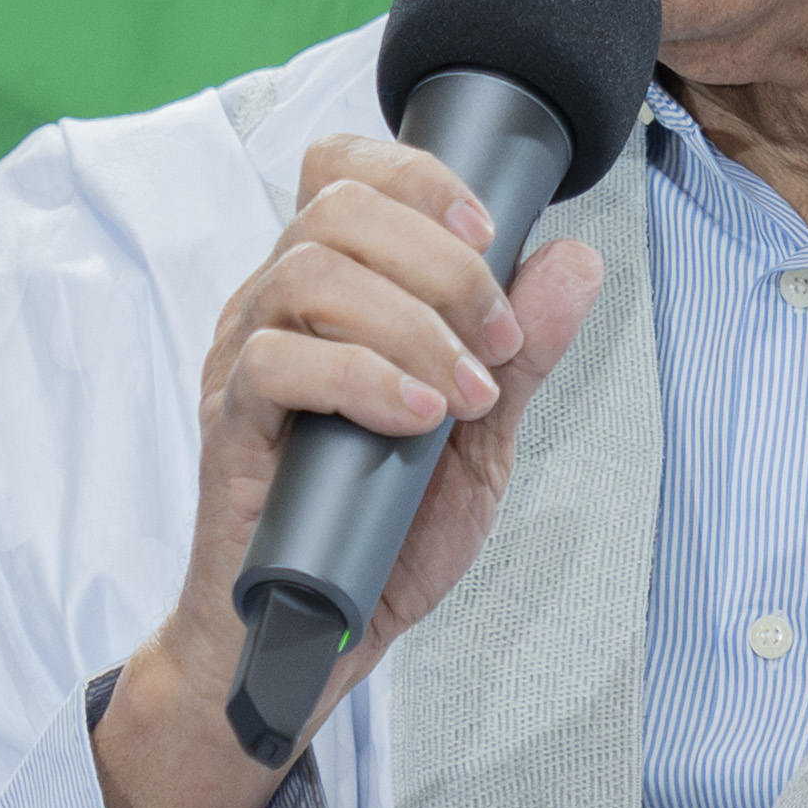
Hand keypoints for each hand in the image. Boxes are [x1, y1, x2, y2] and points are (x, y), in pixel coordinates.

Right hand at [95, 135, 603, 807]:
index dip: (419, 175)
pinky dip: (362, 379)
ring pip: (309, 273)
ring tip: (464, 393)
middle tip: (498, 340)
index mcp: (332, 291)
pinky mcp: (229, 426)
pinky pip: (275, 363)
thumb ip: (523, 355)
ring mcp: (244, 362)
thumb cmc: (381, 535)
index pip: (345, 169)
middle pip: (338, 207)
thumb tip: (577, 261)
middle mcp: (276, 308)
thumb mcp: (479, 441)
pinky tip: (417, 419)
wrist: (315, 638)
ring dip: (414, 323)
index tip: (492, 232)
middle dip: (443, 262)